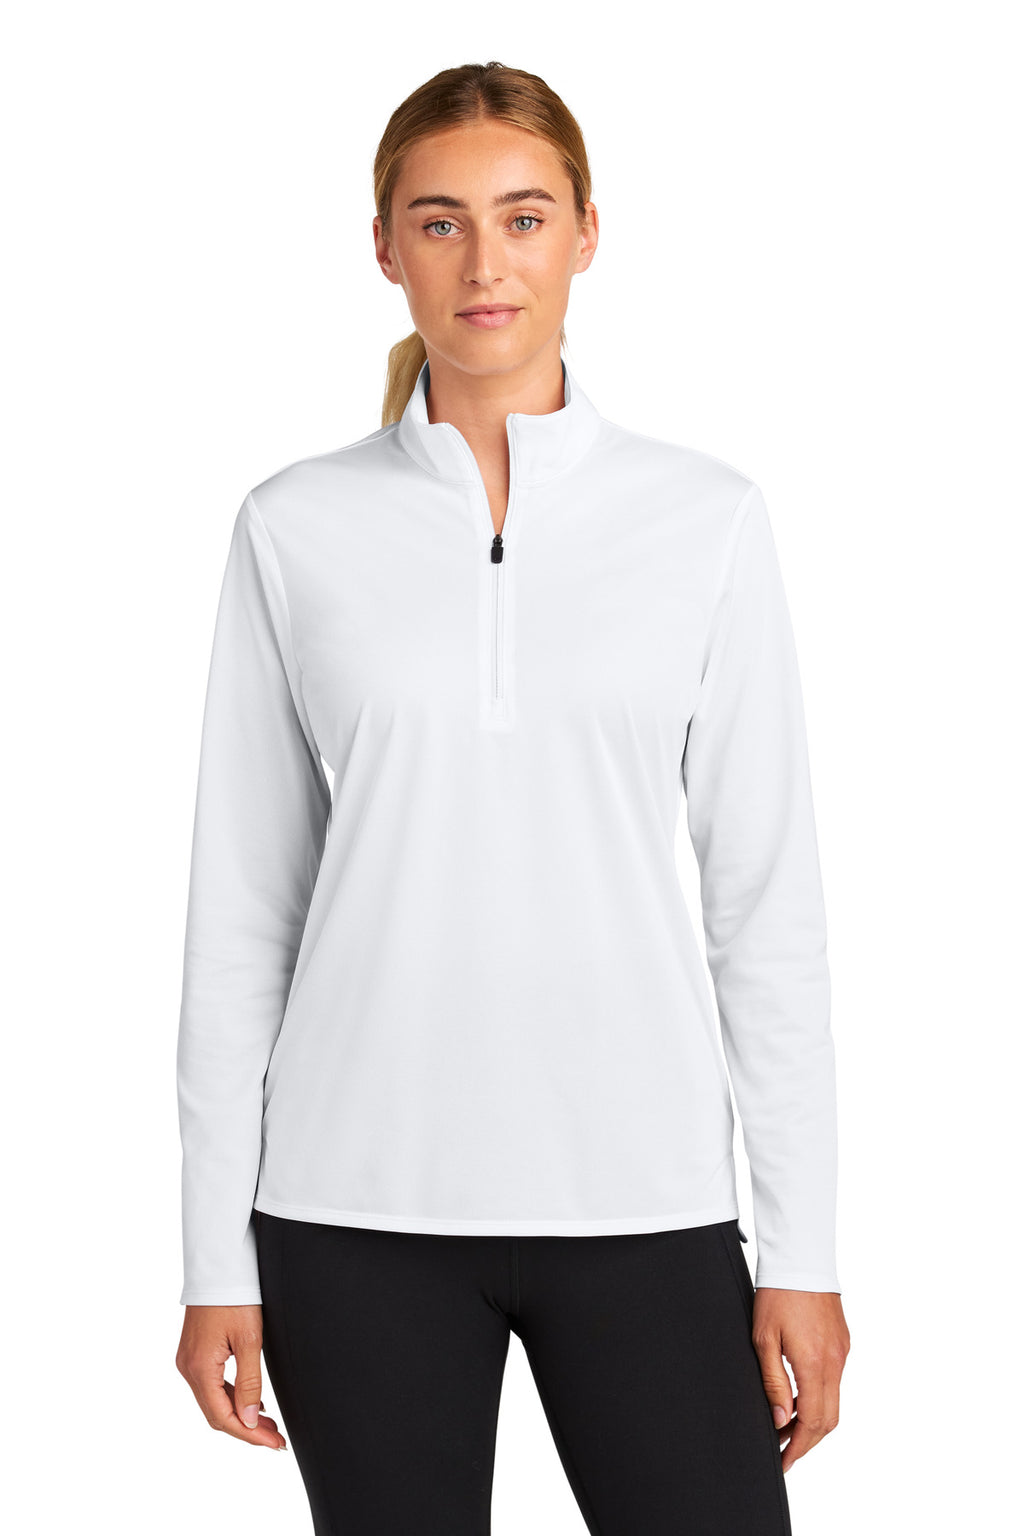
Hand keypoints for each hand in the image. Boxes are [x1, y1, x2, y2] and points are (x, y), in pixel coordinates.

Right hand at [176, 1304, 286, 1449]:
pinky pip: (210, 1385)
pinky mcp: (194, 1353)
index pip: (223, 1417)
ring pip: (213, 1401)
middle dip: (247, 1429)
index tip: (274, 1443)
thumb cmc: (235, 1297)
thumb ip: (249, 1383)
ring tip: (268, 1424)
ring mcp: (188, 1360)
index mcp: (199, 1368)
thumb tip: (249, 1421)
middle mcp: (188, 1368)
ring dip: (239, 1414)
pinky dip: (230, 1397)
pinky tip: (250, 1402)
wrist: (219, 1265)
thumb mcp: (249, 1340)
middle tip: (276, 1438)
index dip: (250, 1434)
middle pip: (216, 1413)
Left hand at [751, 1289, 849, 1472]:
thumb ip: (774, 1383)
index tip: (783, 1462)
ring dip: (813, 1420)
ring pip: (834, 1402)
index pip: (813, 1423)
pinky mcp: (842, 1343)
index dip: (799, 1448)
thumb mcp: (764, 1339)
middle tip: (784, 1452)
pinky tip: (799, 1397)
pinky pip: (835, 1381)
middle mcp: (835, 1362)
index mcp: (815, 1364)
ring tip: (786, 1427)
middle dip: (807, 1441)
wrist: (800, 1258)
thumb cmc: (777, 1294)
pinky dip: (819, 1398)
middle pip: (828, 1420)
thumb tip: (780, 1420)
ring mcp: (842, 1352)